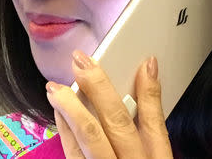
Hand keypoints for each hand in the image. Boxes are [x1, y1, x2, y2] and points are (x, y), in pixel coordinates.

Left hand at [45, 50, 172, 158]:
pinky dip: (65, 130)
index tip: (146, 64)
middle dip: (99, 88)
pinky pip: (73, 154)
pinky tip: (59, 113)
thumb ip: (151, 130)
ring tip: (56, 88)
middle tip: (82, 62)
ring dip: (71, 107)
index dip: (150, 91)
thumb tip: (147, 87)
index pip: (155, 123)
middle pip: (118, 122)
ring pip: (90, 137)